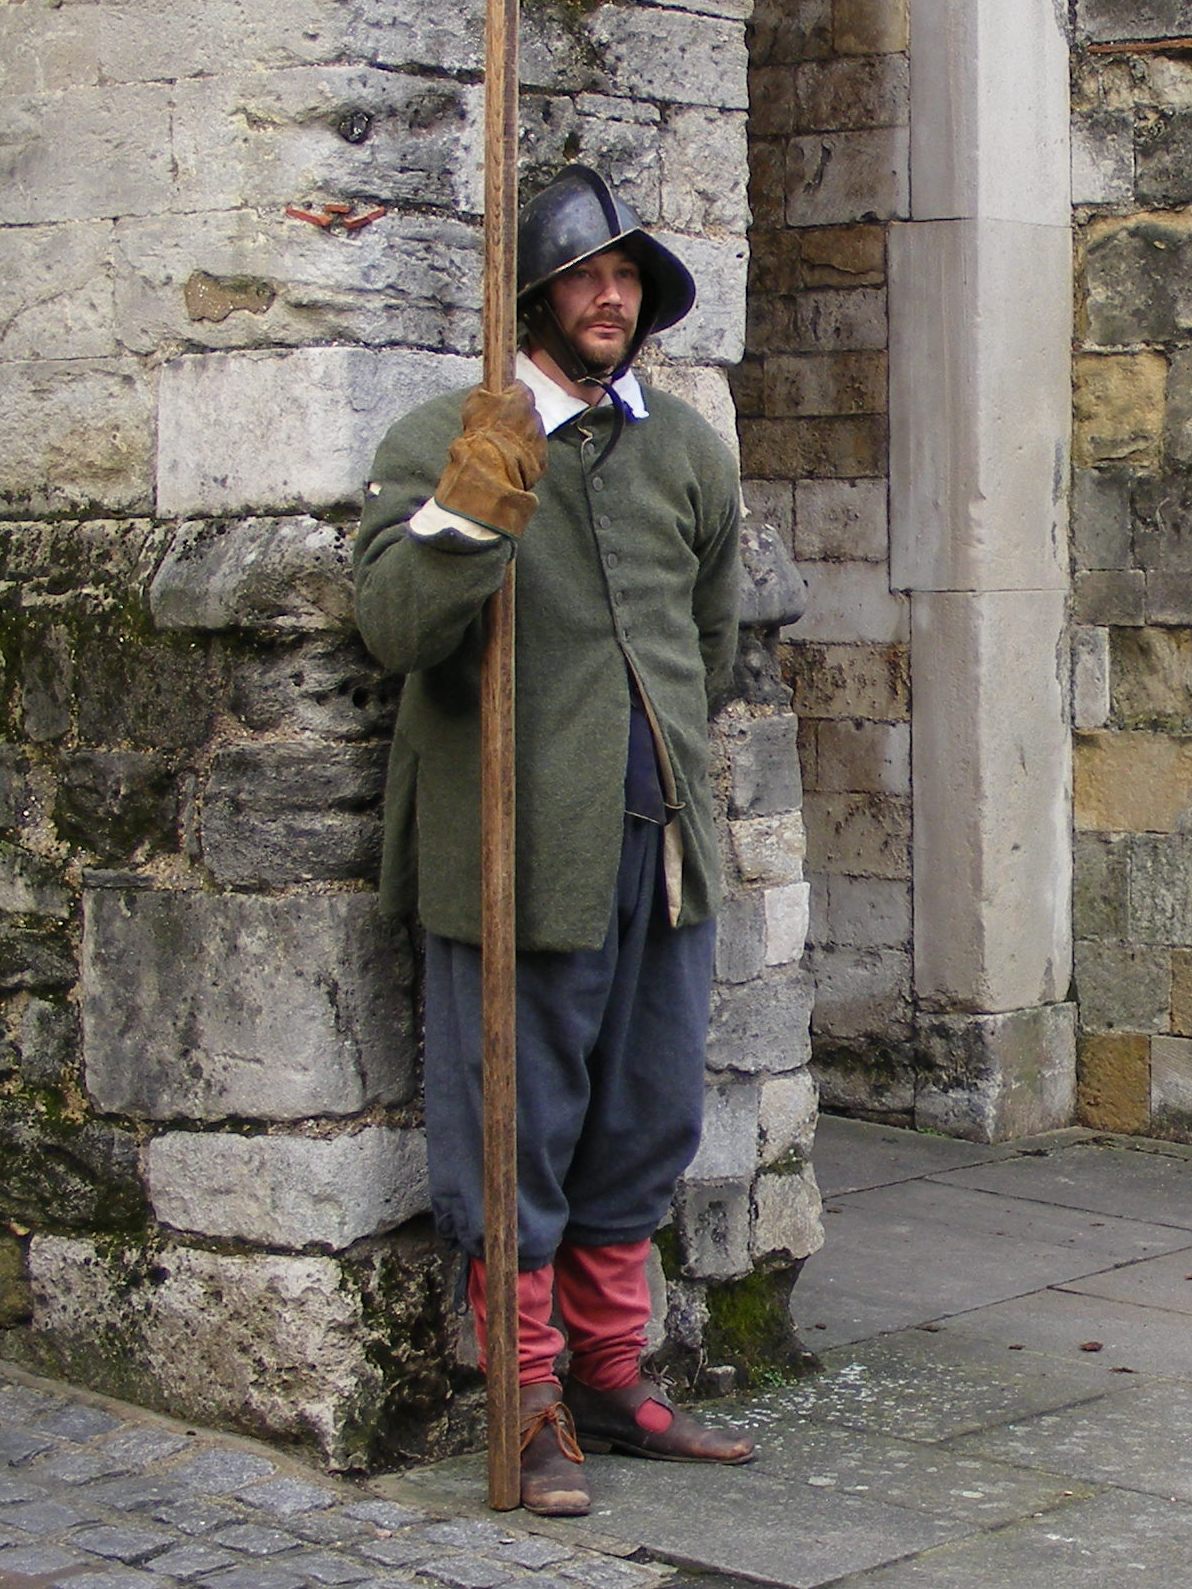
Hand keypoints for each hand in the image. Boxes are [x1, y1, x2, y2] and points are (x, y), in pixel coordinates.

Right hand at [435, 381, 546, 537]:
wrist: (490, 468)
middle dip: (514, 420)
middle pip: (526, 414)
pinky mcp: (541, 461)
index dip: (507, 395)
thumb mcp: (474, 402)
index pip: (519, 388)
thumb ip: (484, 392)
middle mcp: (535, 416)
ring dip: (519, 440)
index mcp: (522, 398)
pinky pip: (532, 456)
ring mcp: (540, 440)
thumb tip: (485, 390)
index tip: (499, 402)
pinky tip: (508, 463)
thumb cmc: (481, 433)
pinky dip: (523, 459)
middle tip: (496, 430)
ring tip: (500, 450)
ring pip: (531, 436)